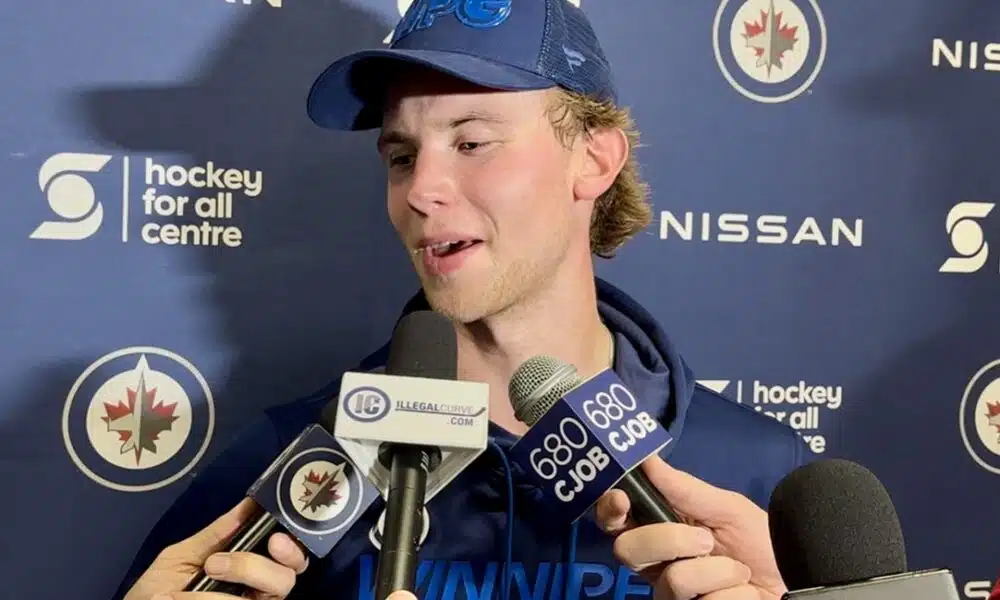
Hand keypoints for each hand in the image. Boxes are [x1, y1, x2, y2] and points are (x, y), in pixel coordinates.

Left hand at [123, 498, 308, 599]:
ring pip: (267, 597)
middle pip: (285, 580)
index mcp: (251, 569)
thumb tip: (250, 504)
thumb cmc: (155, 590)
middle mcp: (256, 593)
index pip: (291, 559)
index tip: (276, 537)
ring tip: (199, 577)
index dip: (293, 549)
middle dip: (255, 567)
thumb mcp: (181, 555)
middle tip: (218, 563)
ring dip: (229, 582)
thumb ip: (216, 534)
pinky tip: (184, 599)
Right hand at [595, 457, 785, 599]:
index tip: (621, 498)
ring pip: (671, 582)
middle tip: (706, 540)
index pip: (616, 520)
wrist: (798, 584)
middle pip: (628, 550)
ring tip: (739, 571)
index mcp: (660, 530)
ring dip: (715, 571)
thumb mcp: (728, 509)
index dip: (609, 508)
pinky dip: (733, 594)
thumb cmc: (763, 545)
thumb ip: (685, 489)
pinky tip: (745, 593)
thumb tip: (648, 459)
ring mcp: (673, 596)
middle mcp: (658, 564)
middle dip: (669, 540)